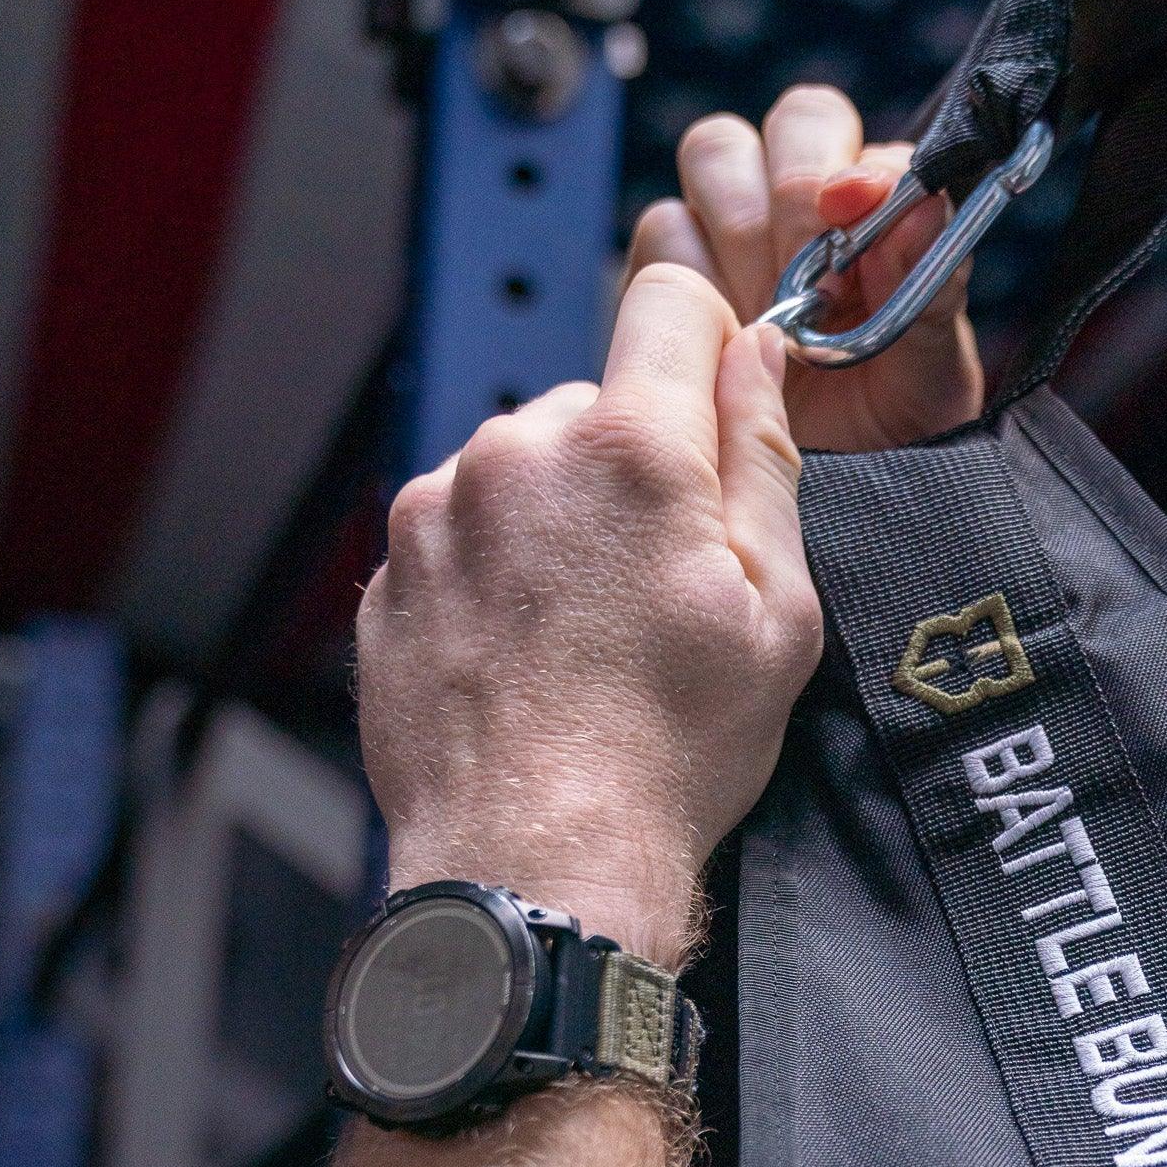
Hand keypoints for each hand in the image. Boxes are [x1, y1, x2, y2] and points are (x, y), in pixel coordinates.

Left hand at [356, 267, 820, 966]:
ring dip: (559, 520)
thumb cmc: (667, 756)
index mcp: (631, 450)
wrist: (538, 863)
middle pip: (594, 402)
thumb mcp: (776, 612)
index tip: (717, 412)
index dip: (708, 345)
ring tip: (587, 634)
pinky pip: (460, 532)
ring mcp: (437, 512)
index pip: (672, 302)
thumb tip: (758, 357)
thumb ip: (766, 461)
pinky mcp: (390, 573)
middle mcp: (518, 454)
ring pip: (521, 468)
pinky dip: (497, 571)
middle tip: (659, 582)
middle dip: (634, 465)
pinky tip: (531, 655)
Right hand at [627, 84, 984, 450]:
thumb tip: (925, 204)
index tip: (847, 206)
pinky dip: (699, 285)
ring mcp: (724, 236)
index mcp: (857, 202)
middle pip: (754, 132)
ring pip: (707, 166)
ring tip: (779, 325)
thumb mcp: (934, 366)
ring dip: (743, 238)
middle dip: (784, 201)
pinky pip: (665, 236)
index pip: (822, 127)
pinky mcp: (672, 279)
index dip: (832, 159)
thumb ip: (934, 280)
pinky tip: (737, 346)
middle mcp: (784, 203)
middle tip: (815, 285)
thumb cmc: (900, 421)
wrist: (844, 492)